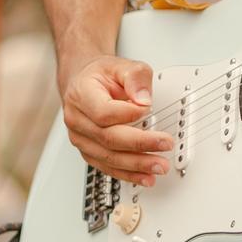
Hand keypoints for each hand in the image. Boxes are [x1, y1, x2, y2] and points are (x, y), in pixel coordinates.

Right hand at [61, 55, 171, 185]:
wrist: (84, 83)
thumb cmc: (100, 75)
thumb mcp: (121, 65)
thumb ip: (136, 77)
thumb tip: (144, 100)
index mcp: (81, 94)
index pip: (104, 112)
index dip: (128, 114)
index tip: (148, 109)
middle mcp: (77, 119)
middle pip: (108, 138)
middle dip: (140, 144)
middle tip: (164, 145)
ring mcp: (81, 138)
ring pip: (108, 156)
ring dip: (136, 165)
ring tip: (159, 166)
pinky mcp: (89, 151)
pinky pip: (107, 166)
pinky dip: (127, 174)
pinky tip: (144, 177)